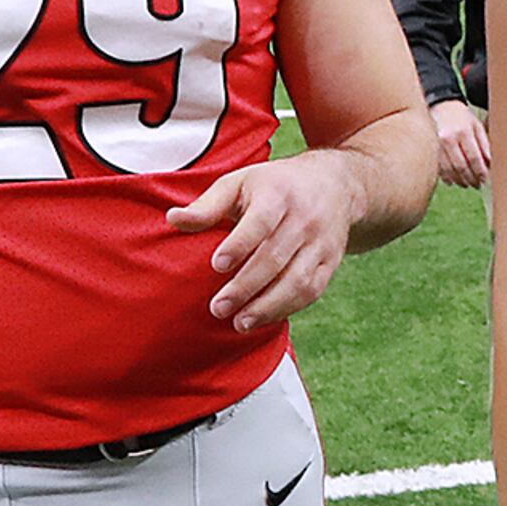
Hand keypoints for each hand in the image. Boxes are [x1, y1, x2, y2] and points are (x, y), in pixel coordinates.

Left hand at [169, 148, 370, 329]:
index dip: (239, 245)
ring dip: (268, 306)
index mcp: (279, 194)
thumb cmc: (274, 186)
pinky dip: (287, 308)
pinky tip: (262, 318)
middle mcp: (305, 219)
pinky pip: (312, 291)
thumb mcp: (240, 183)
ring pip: (297, 280)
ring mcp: (321, 243)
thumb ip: (208, 205)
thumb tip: (172, 219)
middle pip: (276, 258)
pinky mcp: (331, 262)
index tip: (217, 265)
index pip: (260, 223)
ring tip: (239, 322)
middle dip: (246, 286)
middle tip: (218, 308)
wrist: (334, 185)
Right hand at [428, 98, 492, 189]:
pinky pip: (439, 168)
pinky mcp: (429, 149)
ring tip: (467, 184)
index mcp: (463, 132)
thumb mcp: (476, 126)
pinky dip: (447, 178)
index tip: (485, 179)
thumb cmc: (462, 117)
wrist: (440, 106)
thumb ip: (484, 144)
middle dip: (471, 178)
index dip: (480, 171)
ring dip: (460, 180)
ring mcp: (436, 145)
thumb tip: (490, 163)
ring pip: (449, 170)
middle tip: (477, 184)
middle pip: (461, 166)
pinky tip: (454, 181)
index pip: (474, 157)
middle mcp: (448, 139)